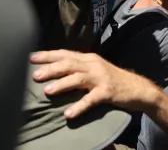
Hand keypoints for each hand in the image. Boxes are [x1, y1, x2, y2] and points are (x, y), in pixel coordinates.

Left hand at [31, 50, 160, 117]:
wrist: (137, 89)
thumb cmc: (112, 80)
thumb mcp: (95, 69)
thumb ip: (78, 68)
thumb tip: (55, 70)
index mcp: (88, 58)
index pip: (65, 53)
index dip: (47, 55)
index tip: (31, 57)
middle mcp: (93, 64)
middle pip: (69, 63)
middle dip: (50, 68)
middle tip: (34, 75)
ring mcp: (101, 77)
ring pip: (78, 78)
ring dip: (62, 84)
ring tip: (47, 91)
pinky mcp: (108, 92)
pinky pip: (91, 99)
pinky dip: (79, 106)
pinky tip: (69, 113)